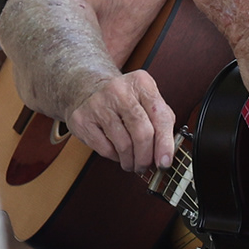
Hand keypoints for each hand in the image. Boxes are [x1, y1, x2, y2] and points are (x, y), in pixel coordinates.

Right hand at [62, 69, 177, 173]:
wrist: (87, 89)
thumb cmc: (123, 100)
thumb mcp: (146, 100)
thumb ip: (161, 121)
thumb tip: (166, 154)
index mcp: (141, 83)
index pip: (160, 116)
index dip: (165, 144)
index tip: (165, 162)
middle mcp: (119, 90)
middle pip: (141, 132)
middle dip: (146, 157)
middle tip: (146, 165)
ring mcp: (98, 104)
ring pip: (123, 145)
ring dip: (130, 160)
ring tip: (132, 162)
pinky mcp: (82, 119)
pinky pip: (105, 149)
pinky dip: (115, 157)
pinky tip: (116, 153)